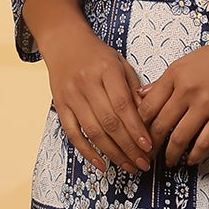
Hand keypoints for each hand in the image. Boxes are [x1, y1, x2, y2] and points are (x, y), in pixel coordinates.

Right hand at [42, 23, 152, 174]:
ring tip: (128, 167)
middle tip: (143, 163)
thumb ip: (134, 88)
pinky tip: (102, 164)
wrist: (63, 41)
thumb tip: (147, 117)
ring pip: (92, 131)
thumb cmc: (97, 54)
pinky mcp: (59, 106)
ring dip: (112, 153)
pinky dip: (87, 152)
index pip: (123, 105)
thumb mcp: (120, 63)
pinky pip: (73, 134)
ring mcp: (71, 96)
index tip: (148, 146)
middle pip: (109, 122)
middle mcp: (86, 83)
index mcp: (106, 70)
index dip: (136, 128)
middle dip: (128, 147)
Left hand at [138, 31, 208, 167]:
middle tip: (147, 155)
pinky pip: (204, 142)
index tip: (136, 136)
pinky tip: (191, 160)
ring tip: (168, 162)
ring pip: (179, 137)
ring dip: (171, 154)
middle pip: (159, 125)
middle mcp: (187, 89)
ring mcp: (206, 104)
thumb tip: (143, 94)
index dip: (137, 126)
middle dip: (150, 145)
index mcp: (176, 73)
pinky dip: (195, 155)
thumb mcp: (191, 60)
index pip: (147, 106)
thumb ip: (167, 78)